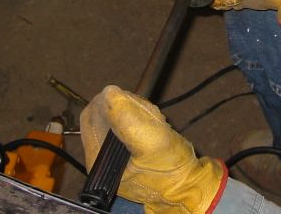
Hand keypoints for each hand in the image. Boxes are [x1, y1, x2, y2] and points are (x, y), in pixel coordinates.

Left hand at [80, 85, 225, 213]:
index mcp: (100, 159)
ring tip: (156, 121)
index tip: (127, 97)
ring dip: (138, 111)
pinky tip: (157, 124)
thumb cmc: (172, 172)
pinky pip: (131, 123)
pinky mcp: (130, 149)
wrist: (191, 187)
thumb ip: (128, 119)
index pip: (90, 117)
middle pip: (104, 115)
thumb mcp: (151, 143)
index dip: (107, 102)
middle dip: (127, 107)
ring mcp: (116, 153)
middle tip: (148, 111)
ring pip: (118, 116)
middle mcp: (103, 157)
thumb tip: (109, 93)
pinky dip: (144, 118)